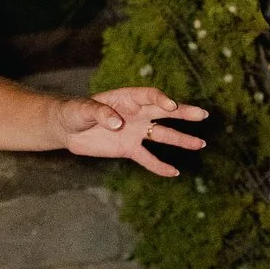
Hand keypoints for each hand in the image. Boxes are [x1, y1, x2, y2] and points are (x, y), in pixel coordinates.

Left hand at [54, 88, 206, 176]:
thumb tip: (117, 124)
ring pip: (162, 135)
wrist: (67, 128)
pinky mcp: (128, 148)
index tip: (171, 106)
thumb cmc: (75, 111)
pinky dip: (159, 166)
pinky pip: (147, 158)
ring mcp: (135, 131)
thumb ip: (100, 113)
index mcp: (128, 98)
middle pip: (164, 112)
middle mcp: (137, 113)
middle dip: (183, 113)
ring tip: (200, 144)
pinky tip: (174, 173)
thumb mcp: (83, 109)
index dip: (161, 99)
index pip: (150, 96)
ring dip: (181, 140)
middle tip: (202, 115)